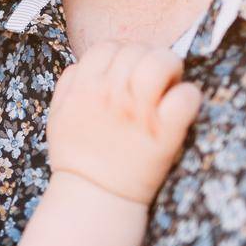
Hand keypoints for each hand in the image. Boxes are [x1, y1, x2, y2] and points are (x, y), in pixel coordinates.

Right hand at [46, 41, 201, 203]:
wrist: (93, 198)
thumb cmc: (76, 158)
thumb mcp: (57, 117)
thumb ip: (67, 85)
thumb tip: (84, 64)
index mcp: (84, 89)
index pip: (107, 47)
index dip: (122, 53)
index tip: (128, 71)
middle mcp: (111, 95)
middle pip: (136, 49)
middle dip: (147, 58)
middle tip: (154, 79)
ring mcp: (140, 113)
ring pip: (161, 62)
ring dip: (170, 67)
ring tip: (170, 84)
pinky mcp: (165, 133)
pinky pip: (186, 96)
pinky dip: (188, 97)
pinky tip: (181, 107)